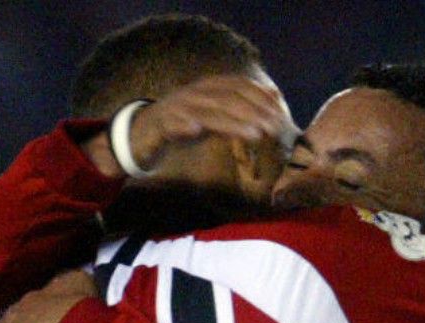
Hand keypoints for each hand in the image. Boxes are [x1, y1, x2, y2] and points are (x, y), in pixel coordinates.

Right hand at [89, 74, 294, 176]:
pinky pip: (172, 124)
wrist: (143, 134)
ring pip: (206, 113)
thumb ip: (240, 111)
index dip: (260, 97)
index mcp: (207, 89)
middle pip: (227, 99)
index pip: (238, 86)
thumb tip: (273, 101)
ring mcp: (176, 108)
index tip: (280, 112)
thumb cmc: (186, 126)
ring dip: (232, 122)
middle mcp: (193, 94)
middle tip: (275, 128)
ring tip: (255, 134)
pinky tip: (195, 130)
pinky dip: (183, 126)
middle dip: (254, 112)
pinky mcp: (160, 124)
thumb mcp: (216, 117)